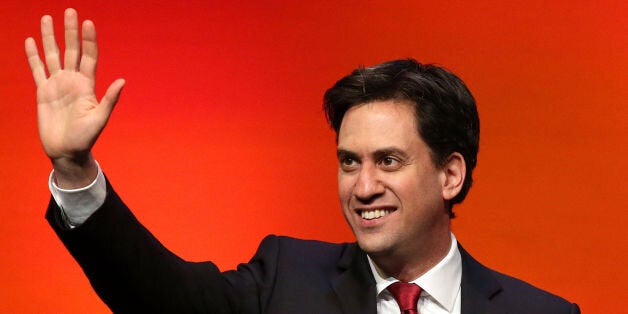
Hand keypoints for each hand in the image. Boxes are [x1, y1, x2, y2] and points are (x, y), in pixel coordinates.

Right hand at [25, 8, 123, 186]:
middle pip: (71, 50)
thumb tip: (122, 81)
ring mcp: (57, 84)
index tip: (88, 23)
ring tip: (46, 18)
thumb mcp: (100, 119)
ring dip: (49, 37)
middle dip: (70, 31)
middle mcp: (73, 81)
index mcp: (87, 85)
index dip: (89, 40)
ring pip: (53, 55)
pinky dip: (33, 56)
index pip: (88, 57)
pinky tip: (31, 41)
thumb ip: (109, 99)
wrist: (67, 151)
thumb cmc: (86, 137)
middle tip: (70, 11)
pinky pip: (37, 69)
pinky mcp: (43, 91)